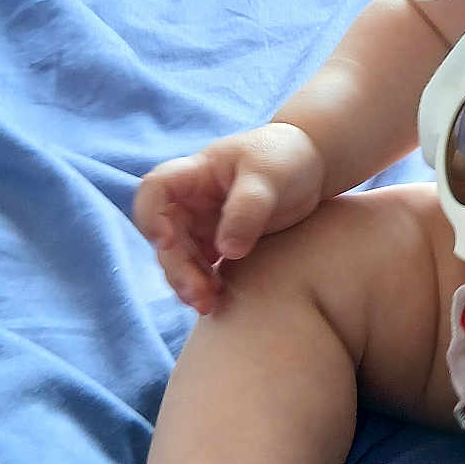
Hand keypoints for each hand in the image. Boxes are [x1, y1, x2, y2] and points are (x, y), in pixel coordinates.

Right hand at [132, 122, 326, 313]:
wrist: (312, 167)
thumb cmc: (285, 159)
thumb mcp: (269, 177)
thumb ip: (247, 210)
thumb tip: (226, 251)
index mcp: (195, 174)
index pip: (155, 190)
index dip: (151, 217)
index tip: (168, 242)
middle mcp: (192, 202)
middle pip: (165, 236)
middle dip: (177, 266)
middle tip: (198, 293)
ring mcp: (204, 225)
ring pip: (181, 259)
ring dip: (189, 282)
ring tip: (208, 304)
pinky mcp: (221, 245)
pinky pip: (203, 269)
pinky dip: (206, 286)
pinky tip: (218, 302)